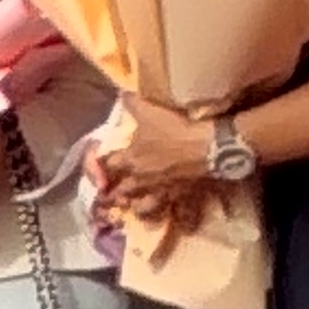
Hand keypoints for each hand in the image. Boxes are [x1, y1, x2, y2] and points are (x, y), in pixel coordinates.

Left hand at [95, 97, 218, 212]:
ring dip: (135, 206)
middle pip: (121, 190)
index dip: (102, 165)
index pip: (108, 164)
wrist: (206, 146)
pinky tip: (164, 215)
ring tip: (133, 205)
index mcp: (130, 159)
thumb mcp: (149, 110)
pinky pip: (168, 212)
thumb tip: (120, 93)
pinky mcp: (178, 197)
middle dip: (115, 191)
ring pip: (140, 206)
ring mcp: (159, 190)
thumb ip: (131, 102)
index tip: (101, 165)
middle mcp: (140, 179)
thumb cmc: (174, 128)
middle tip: (111, 192)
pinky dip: (165, 215)